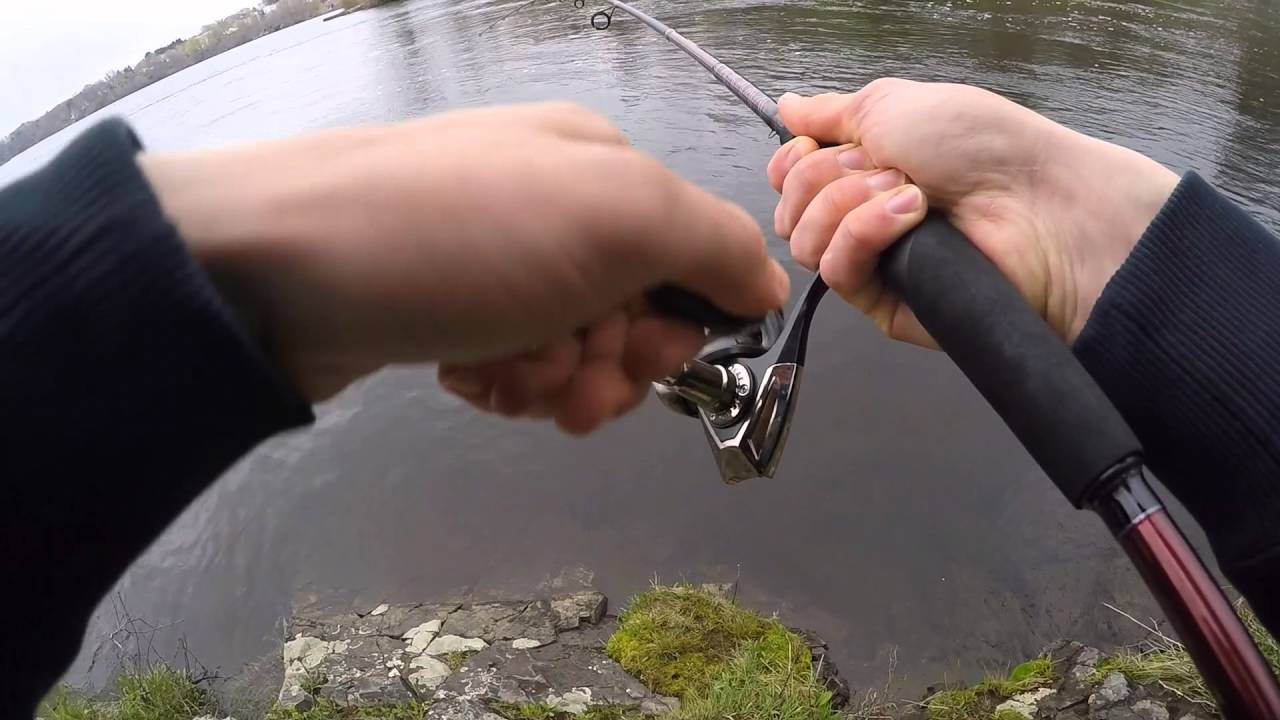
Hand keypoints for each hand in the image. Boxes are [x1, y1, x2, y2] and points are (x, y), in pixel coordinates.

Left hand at [139, 103, 788, 431]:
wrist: (277, 267)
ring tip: (504, 376)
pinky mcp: (440, 307)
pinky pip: (508, 360)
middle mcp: (551, 205)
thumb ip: (713, 245)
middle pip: (630, 313)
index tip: (641, 360)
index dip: (680, 327)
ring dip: (552, 381)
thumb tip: (770, 284)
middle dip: (610, 366)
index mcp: (602, 168)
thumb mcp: (617, 217)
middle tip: (566, 385)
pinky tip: (464, 377)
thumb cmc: (466, 237)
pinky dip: (500, 382)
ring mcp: (491, 258)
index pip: (690, 259)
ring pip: (570, 348)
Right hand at [767, 79, 1178, 344]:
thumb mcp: (894, 104)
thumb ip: (831, 112)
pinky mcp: (882, 302)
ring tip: (908, 193)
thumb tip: (787, 107)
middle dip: (824, 177)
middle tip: (881, 166)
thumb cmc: (981, 145)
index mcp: (861, 169)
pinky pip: (837, 271)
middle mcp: (859, 216)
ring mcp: (871, 261)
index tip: (813, 145)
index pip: (787, 179)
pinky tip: (909, 218)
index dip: (790, 163)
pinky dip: (864, 234)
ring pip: (804, 242)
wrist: (1036, 202)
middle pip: (789, 209)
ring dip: (847, 204)